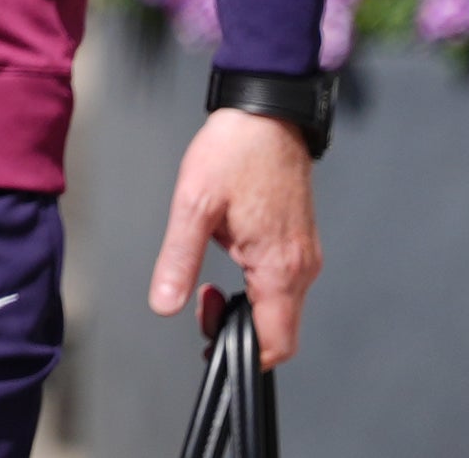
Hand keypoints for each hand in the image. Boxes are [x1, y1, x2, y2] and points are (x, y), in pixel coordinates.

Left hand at [148, 107, 321, 368]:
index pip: (275, 344)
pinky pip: (283, 284)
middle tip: (201, 299)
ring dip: (246, 307)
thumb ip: (178, 259)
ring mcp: (304, 256)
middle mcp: (301, 268)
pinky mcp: (300, 243)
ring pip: (281, 308)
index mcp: (280, 268)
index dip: (241, 353)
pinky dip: (257, 288)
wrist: (266, 115)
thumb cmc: (234, 153)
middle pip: (279, 332)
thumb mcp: (193, 204)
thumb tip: (164, 303)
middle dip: (238, 330)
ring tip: (209, 281)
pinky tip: (230, 261)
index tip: (208, 335)